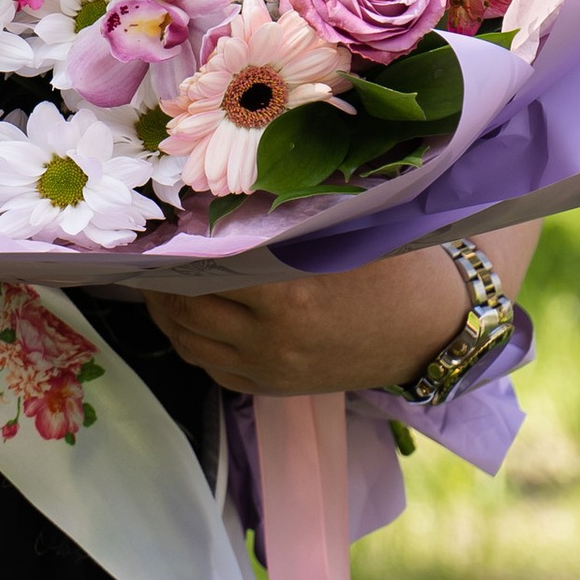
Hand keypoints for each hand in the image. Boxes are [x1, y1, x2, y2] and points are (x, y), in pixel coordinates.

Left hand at [146, 220, 538, 397]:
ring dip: (166, 311)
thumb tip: (222, 190)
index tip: (160, 223)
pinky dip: (190, 341)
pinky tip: (185, 314)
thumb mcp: (342, 230)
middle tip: (146, 249)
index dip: (175, 245)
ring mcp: (271, 370)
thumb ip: (283, 217)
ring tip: (157, 279)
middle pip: (187, 308)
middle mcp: (273, 340)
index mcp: (290, 296)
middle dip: (160, 279)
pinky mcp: (272, 389)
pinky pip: (211, 367)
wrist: (432, 329)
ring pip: (189, 342)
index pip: (205, 267)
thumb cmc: (392, 266)